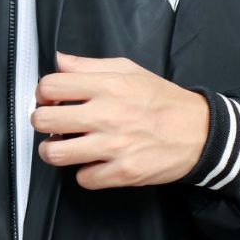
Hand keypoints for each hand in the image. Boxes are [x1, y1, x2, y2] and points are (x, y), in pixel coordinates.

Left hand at [30, 51, 209, 189]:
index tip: (49, 99)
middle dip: (41, 122)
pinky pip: (84, 178)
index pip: (51, 86)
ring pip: (56, 154)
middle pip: (45, 120)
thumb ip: (89, 65)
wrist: (199, 131)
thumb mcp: (128, 69)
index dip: (43, 93)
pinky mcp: (124, 172)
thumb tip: (59, 61)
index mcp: (107, 86)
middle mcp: (107, 115)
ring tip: (59, 147)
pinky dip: (84, 173)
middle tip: (50, 124)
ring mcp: (114, 146)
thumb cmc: (162, 99)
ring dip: (51, 152)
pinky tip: (91, 163)